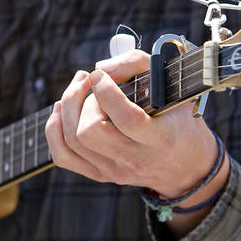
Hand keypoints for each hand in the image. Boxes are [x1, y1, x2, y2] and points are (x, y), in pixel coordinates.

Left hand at [45, 50, 226, 206]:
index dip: (106, 93)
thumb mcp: (172, 85)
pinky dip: (56, 129)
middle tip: (91, 82)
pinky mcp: (100, 175)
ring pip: (71, 142)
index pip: (127, 120)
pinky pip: (63, 156)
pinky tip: (62, 109)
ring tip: (78, 87)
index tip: (101, 75)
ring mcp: (115, 171)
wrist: (184, 165)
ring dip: (68, 108)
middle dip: (82, 101)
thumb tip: (101, 69)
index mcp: (160, 139)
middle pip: (89, 132)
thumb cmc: (176, 117)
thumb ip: (138, 65)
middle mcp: (135, 160)